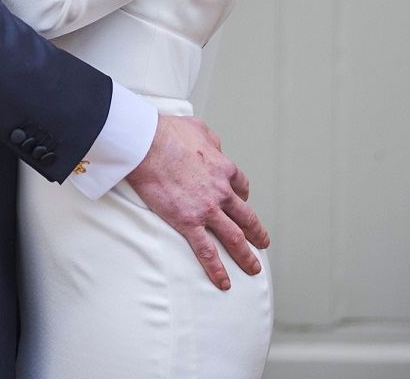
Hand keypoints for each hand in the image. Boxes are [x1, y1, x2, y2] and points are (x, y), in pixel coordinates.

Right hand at [127, 115, 269, 289]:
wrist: (147, 143)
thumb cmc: (167, 132)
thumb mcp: (197, 128)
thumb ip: (209, 138)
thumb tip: (213, 144)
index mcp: (223, 168)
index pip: (240, 186)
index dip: (242, 196)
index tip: (241, 202)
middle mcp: (221, 192)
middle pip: (246, 217)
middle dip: (256, 232)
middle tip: (262, 242)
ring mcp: (206, 209)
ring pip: (234, 238)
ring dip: (246, 255)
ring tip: (253, 268)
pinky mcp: (188, 222)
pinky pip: (206, 251)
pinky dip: (216, 269)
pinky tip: (223, 282)